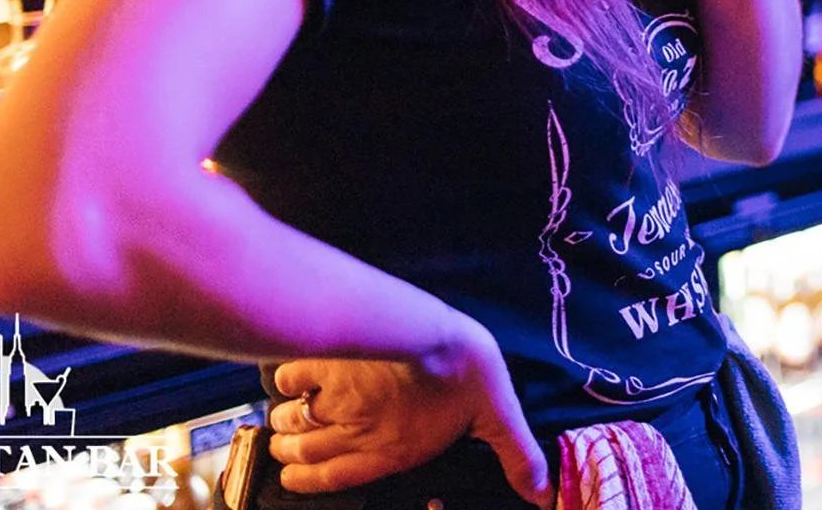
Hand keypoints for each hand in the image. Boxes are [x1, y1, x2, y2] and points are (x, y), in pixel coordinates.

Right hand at [265, 321, 551, 506]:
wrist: (428, 329)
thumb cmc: (464, 371)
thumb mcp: (499, 416)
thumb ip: (516, 457)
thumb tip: (541, 494)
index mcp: (387, 452)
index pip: (332, 479)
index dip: (305, 481)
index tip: (290, 477)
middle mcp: (353, 432)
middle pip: (303, 451)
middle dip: (289, 453)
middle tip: (282, 450)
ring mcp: (334, 400)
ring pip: (293, 420)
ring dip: (284, 425)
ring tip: (280, 422)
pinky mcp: (323, 366)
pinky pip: (289, 380)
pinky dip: (285, 383)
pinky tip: (289, 380)